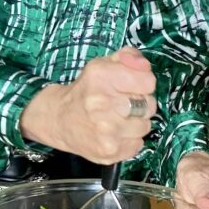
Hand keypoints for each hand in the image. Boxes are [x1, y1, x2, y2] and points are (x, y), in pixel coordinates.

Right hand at [20, 47, 157, 163]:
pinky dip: (129, 140)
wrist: (59, 119)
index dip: (143, 83)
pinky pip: (138, 144)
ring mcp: (106, 130)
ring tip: (117, 119)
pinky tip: (114, 133)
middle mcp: (102, 103)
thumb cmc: (86, 90)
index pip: (148, 81)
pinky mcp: (109, 151)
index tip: (131, 86)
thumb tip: (144, 66)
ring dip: (135, 123)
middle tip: (122, 104)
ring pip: (145, 126)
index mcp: (101, 76)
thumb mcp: (103, 64)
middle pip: (149, 105)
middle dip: (140, 104)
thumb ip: (128, 57)